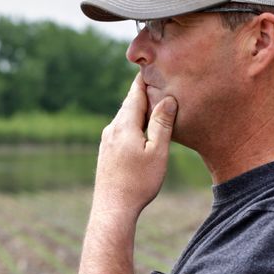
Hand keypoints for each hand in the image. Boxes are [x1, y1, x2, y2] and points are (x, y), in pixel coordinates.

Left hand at [92, 73, 177, 219]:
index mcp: (124, 125)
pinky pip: (121, 129)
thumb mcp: (157, 152)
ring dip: (139, 108)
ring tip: (153, 99)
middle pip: (129, 103)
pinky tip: (141, 128)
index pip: (135, 94)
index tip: (153, 64)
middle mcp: (112, 129)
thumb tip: (167, 98)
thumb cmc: (138, 182)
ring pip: (125, 117)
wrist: (112, 208)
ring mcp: (106, 140)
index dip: (145, 79)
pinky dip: (133, 122)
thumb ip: (162, 124)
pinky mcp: (106, 152)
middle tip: (157, 76)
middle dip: (144, 91)